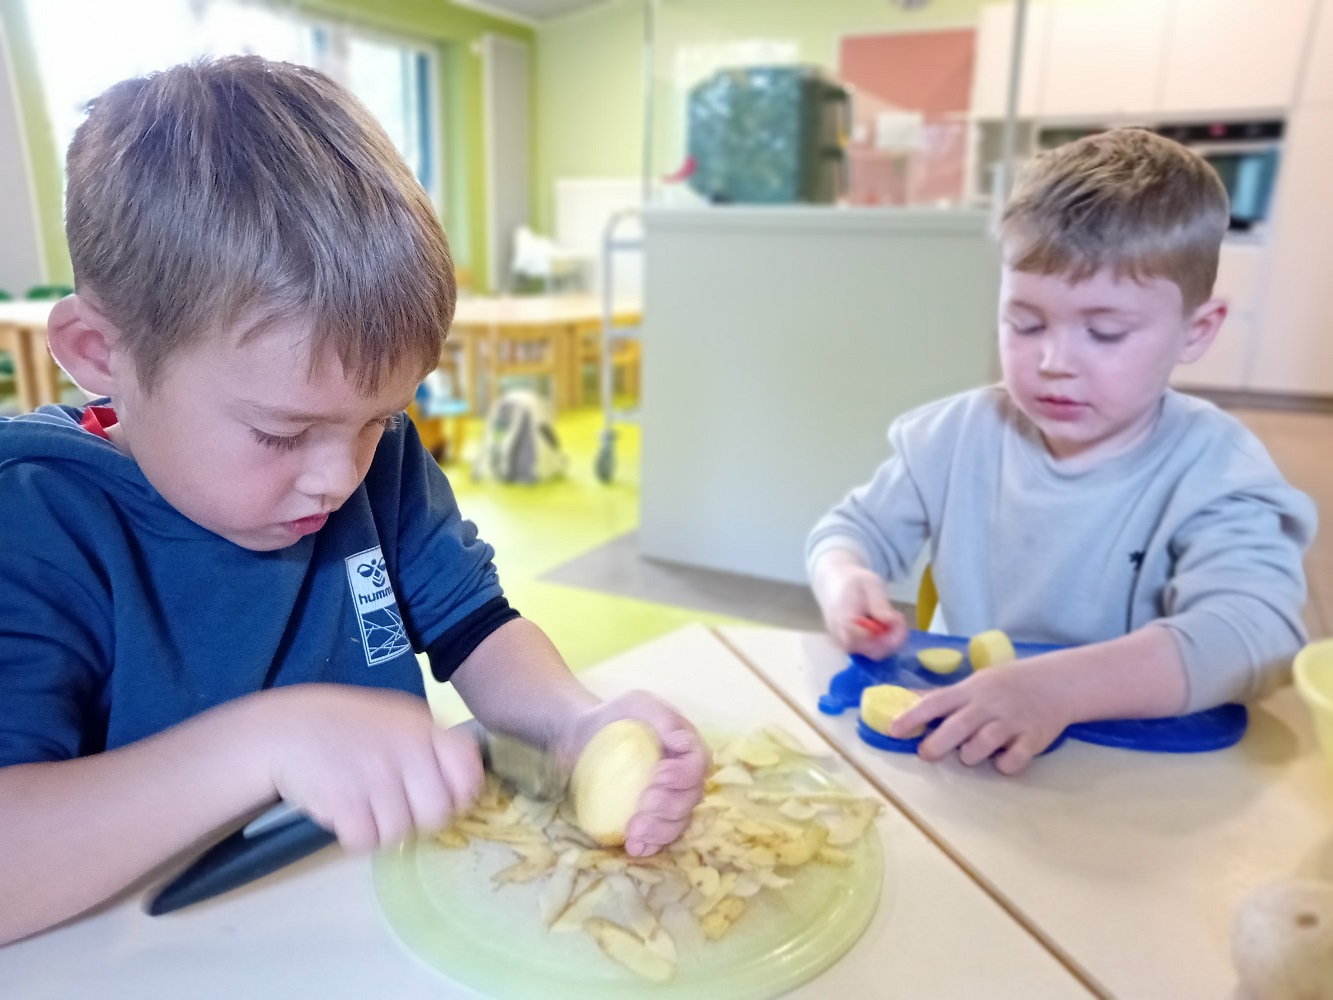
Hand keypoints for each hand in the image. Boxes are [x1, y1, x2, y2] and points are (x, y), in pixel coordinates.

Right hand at [261, 685, 482, 851]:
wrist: (288, 727)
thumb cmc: (350, 726)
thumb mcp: (399, 719)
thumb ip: (433, 746)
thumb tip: (467, 787)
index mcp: (424, 728)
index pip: (467, 771)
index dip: (462, 793)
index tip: (448, 798)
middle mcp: (405, 751)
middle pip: (438, 813)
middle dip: (422, 818)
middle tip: (402, 807)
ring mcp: (375, 777)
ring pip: (402, 832)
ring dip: (385, 829)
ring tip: (369, 807)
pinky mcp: (344, 802)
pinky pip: (367, 841)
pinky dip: (358, 837)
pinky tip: (348, 814)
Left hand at [559, 691, 709, 857]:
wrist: (582, 736)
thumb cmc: (615, 716)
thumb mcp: (638, 703)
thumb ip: (663, 718)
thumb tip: (684, 743)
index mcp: (687, 750)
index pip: (697, 766)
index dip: (683, 776)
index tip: (658, 775)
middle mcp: (684, 778)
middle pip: (690, 800)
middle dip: (669, 808)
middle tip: (643, 807)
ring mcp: (668, 801)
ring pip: (678, 823)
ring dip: (660, 831)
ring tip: (634, 833)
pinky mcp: (649, 818)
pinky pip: (658, 838)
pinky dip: (650, 846)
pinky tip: (634, 847)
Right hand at [815, 561, 907, 659]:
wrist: (834, 584)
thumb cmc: (853, 582)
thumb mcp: (871, 584)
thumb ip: (879, 603)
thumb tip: (890, 621)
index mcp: (844, 621)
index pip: (868, 641)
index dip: (888, 635)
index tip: (898, 618)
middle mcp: (841, 638)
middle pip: (873, 652)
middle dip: (892, 638)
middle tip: (899, 618)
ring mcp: (845, 644)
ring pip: (874, 653)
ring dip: (890, 640)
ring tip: (892, 618)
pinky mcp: (850, 646)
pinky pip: (870, 650)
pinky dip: (883, 641)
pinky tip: (884, 625)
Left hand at [889, 659, 1072, 775]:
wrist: (1056, 683)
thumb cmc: (1007, 684)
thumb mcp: (973, 683)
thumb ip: (943, 696)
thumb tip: (904, 697)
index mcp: (970, 691)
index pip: (936, 702)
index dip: (912, 716)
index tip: (893, 730)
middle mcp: (988, 706)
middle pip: (957, 727)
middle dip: (937, 744)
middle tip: (926, 753)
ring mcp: (1011, 722)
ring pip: (982, 745)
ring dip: (971, 755)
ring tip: (970, 754)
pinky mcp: (1033, 739)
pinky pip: (1014, 760)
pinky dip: (1005, 765)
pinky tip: (1003, 760)